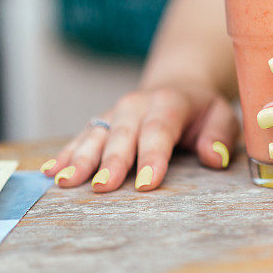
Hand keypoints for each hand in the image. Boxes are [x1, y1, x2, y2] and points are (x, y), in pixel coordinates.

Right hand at [40, 82, 239, 191]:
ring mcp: (115, 113)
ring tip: (65, 182)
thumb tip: (214, 157)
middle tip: (102, 187)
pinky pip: (80, 138)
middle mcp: (137, 105)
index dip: (153, 157)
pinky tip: (50, 172)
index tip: (146, 184)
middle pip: (122, 136)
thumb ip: (220, 136)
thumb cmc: (202, 110)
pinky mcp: (101, 123)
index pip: (160, 131)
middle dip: (111, 162)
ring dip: (79, 159)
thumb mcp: (222, 116)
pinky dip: (64, 154)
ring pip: (95, 136)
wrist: (177, 85)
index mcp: (170, 103)